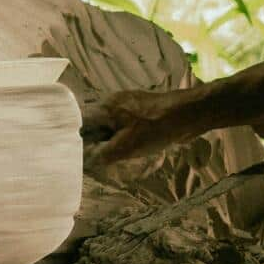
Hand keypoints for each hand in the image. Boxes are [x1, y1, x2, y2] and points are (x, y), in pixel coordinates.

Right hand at [81, 87, 196, 168]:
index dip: (76, 138)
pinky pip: (124, 125)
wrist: (188, 114)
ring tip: (114, 155)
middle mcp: (113, 103)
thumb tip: (87, 161)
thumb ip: (103, 154)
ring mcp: (128, 105)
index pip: (80, 121)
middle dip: (94, 142)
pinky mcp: (141, 111)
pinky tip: (131, 149)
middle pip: (94, 124)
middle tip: (96, 158)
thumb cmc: (155, 129)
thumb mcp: (126, 147)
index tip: (74, 153)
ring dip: (110, 141)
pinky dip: (123, 137)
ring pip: (110, 126)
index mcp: (105, 107)